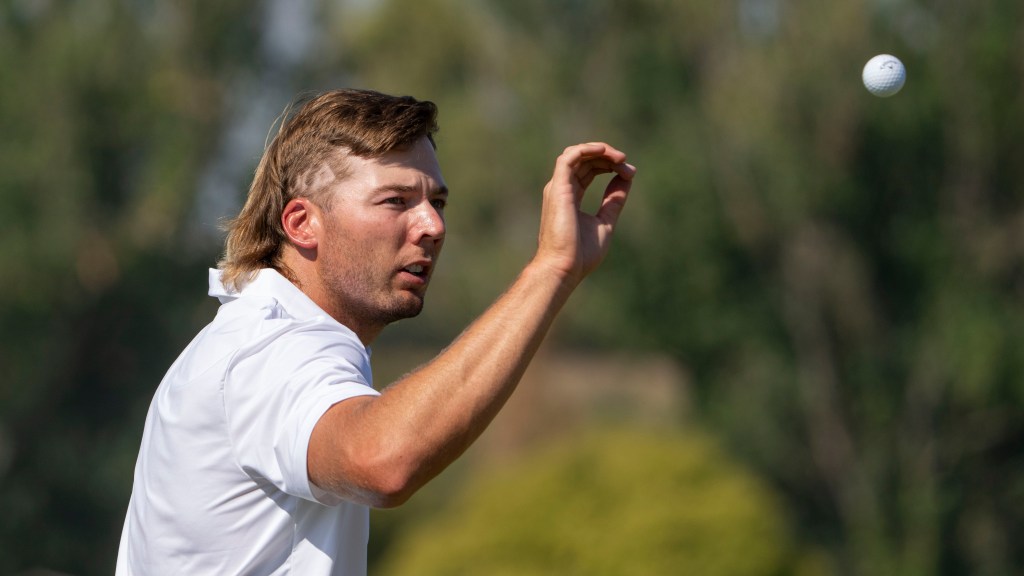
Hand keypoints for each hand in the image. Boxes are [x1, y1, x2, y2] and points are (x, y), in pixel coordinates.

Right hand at [535, 142, 635, 285]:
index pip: (589, 169)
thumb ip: (613, 201)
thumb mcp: (606, 222)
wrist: (565, 268)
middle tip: (627, 166)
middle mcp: (562, 188)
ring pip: (576, 154)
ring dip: (600, 151)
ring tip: (620, 158)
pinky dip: (586, 149)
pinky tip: (604, 151)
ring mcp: (558, 188)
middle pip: (585, 159)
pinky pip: (569, 158)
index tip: (629, 174)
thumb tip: (625, 179)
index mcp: (571, 196)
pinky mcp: (558, 188)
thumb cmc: (581, 254)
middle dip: (608, 157)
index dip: (610, 165)